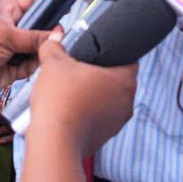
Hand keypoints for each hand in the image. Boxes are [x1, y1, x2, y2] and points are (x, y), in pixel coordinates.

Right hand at [27, 36, 137, 157]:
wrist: (54, 141)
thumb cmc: (60, 100)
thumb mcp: (53, 64)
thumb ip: (54, 47)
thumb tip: (53, 40)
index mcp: (124, 80)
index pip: (129, 58)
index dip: (113, 52)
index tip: (96, 51)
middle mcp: (127, 102)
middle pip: (118, 80)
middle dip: (100, 73)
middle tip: (79, 67)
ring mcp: (117, 122)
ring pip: (109, 100)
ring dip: (94, 94)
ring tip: (71, 89)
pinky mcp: (105, 136)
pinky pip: (100, 117)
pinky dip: (88, 111)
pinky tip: (70, 108)